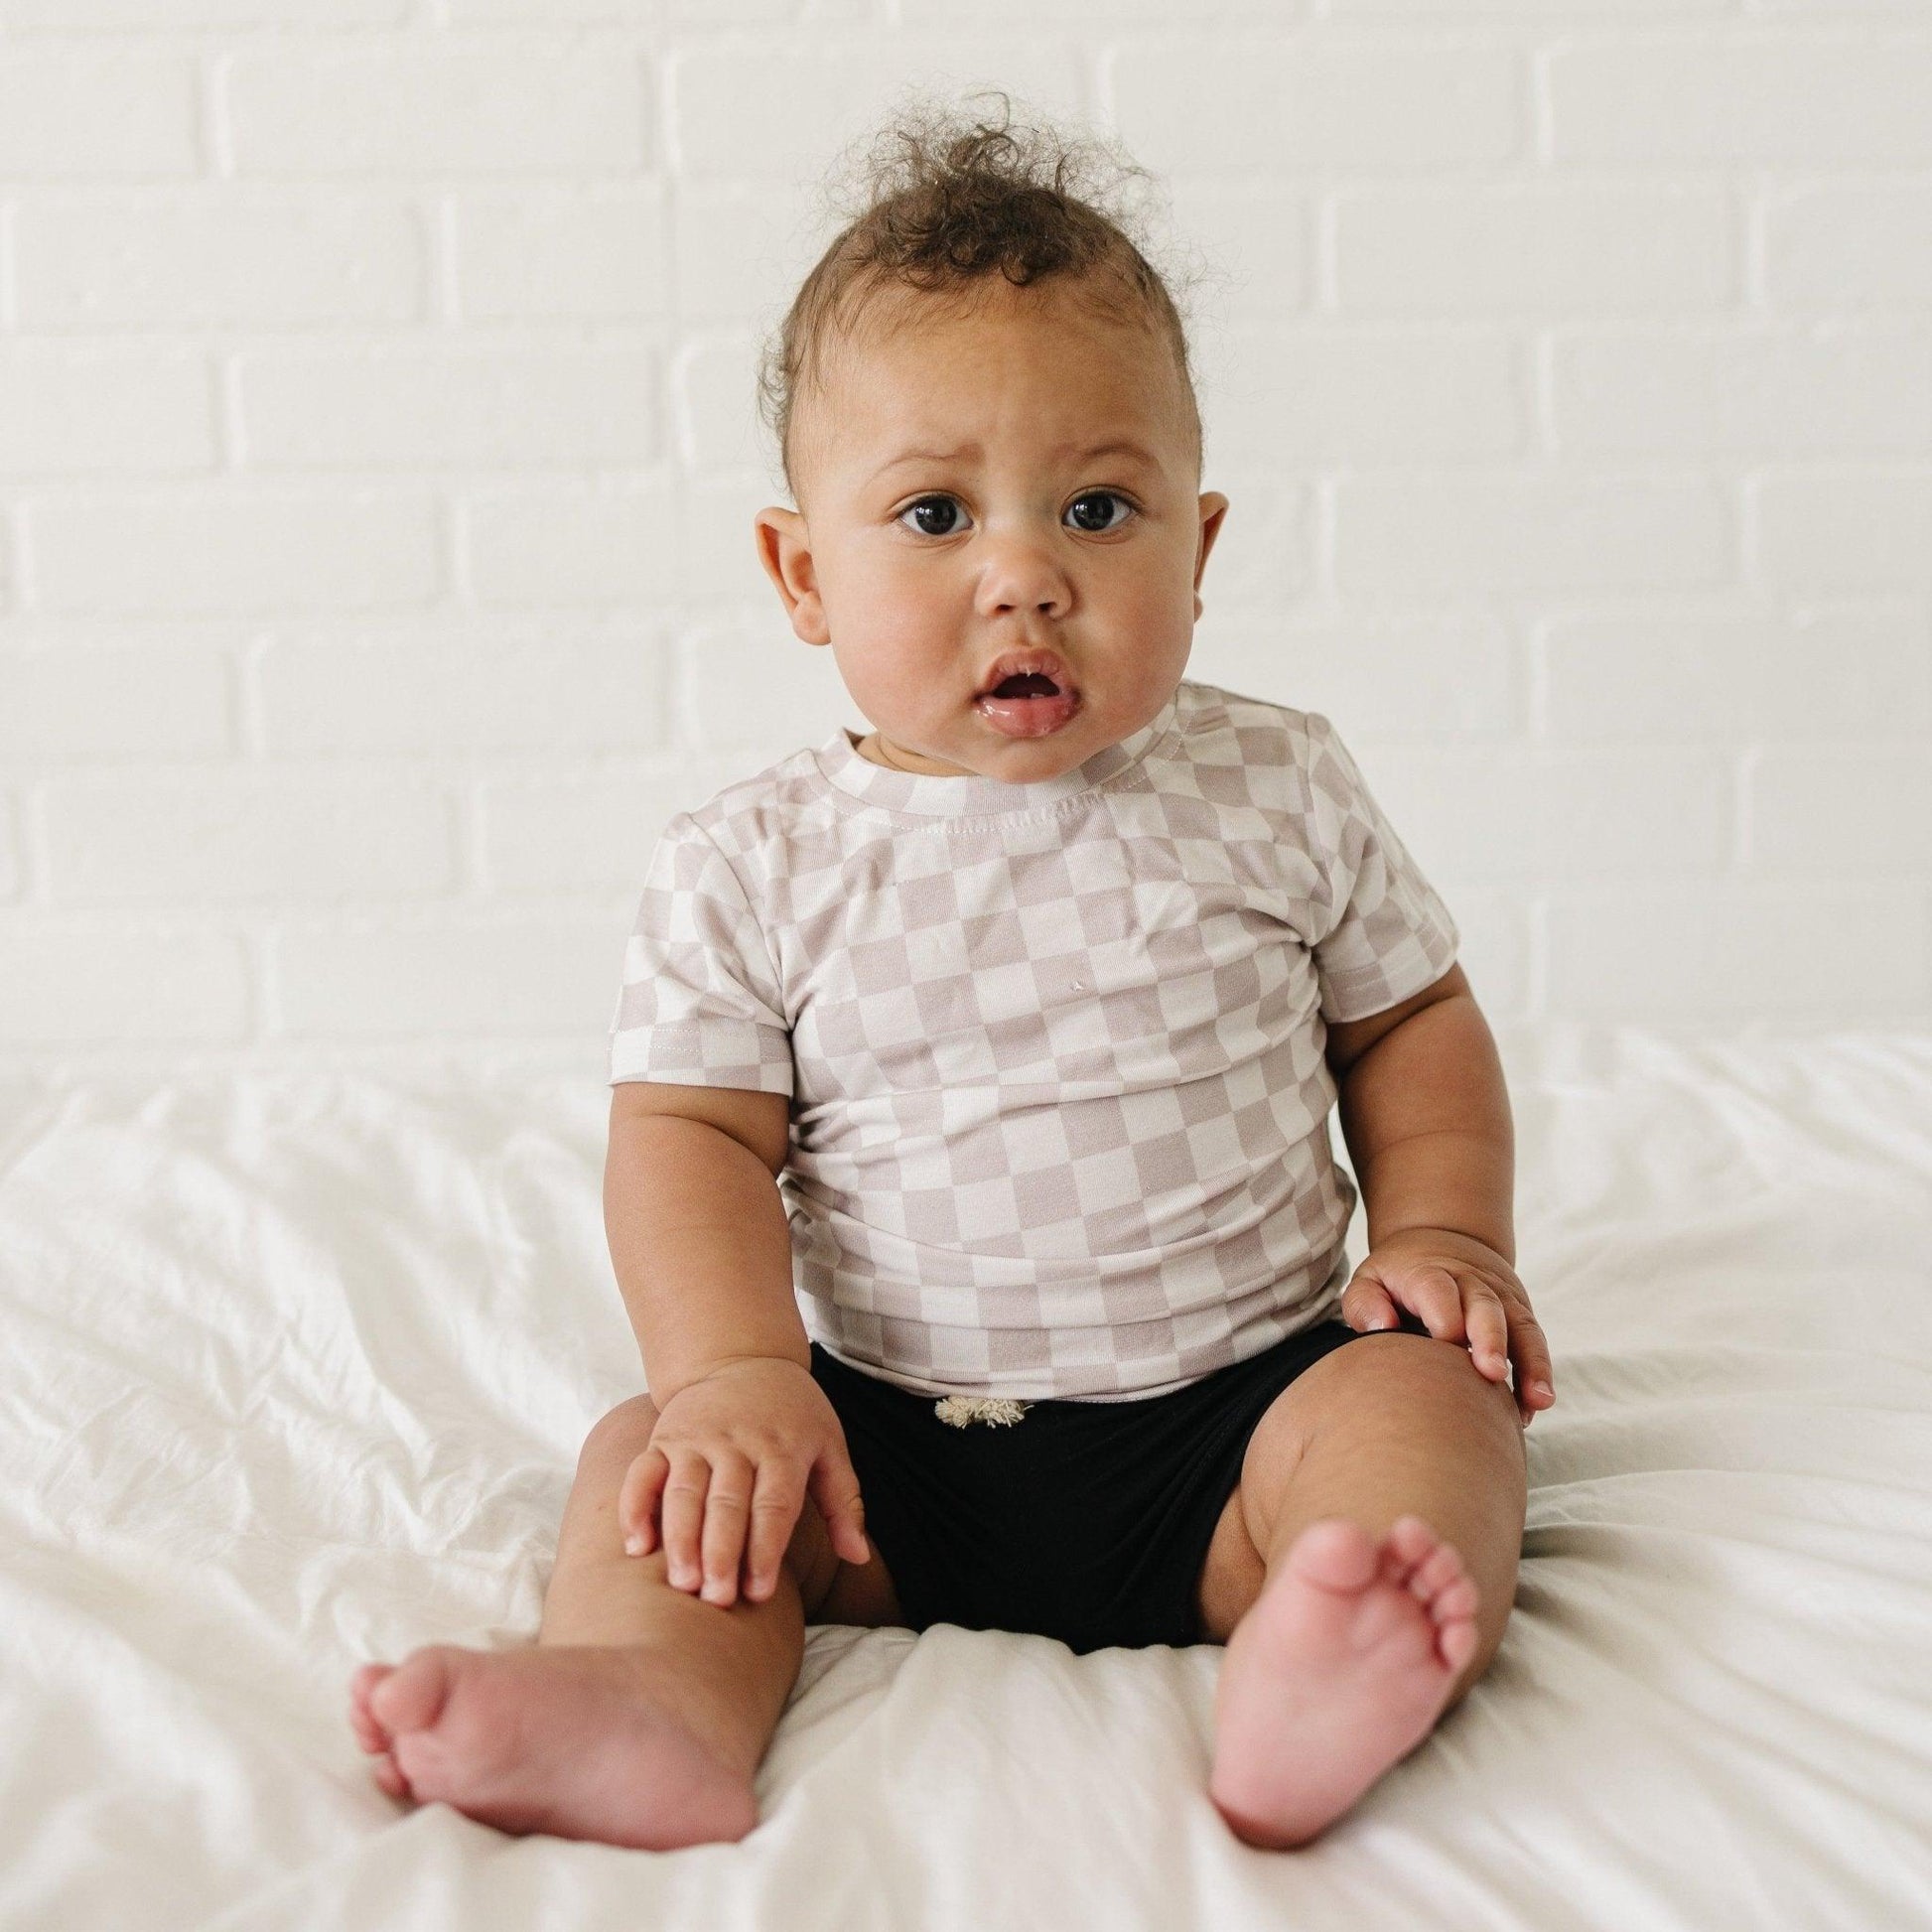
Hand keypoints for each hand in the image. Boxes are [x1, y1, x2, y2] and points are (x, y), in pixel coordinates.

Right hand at [619, 1357, 870, 1608]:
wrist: (742, 1357)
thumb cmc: (793, 1416)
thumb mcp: (829, 1446)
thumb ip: (844, 1502)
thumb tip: (858, 1557)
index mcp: (782, 1448)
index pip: (774, 1504)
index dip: (765, 1549)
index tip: (758, 1594)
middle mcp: (737, 1442)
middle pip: (726, 1502)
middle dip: (720, 1553)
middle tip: (716, 1599)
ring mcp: (696, 1439)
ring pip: (683, 1492)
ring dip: (680, 1539)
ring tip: (681, 1583)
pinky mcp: (663, 1437)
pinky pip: (642, 1474)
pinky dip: (635, 1508)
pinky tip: (636, 1547)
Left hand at [1339, 1227, 1555, 1428]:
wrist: (1442, 1241)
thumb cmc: (1398, 1277)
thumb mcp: (1370, 1280)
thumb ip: (1366, 1303)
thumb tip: (1383, 1327)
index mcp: (1428, 1273)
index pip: (1438, 1290)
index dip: (1443, 1316)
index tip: (1443, 1344)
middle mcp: (1470, 1282)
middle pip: (1485, 1306)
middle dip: (1491, 1338)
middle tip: (1492, 1373)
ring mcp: (1500, 1297)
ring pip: (1520, 1325)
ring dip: (1531, 1362)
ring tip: (1537, 1399)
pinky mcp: (1517, 1313)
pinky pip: (1533, 1341)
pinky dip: (1538, 1372)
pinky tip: (1536, 1405)